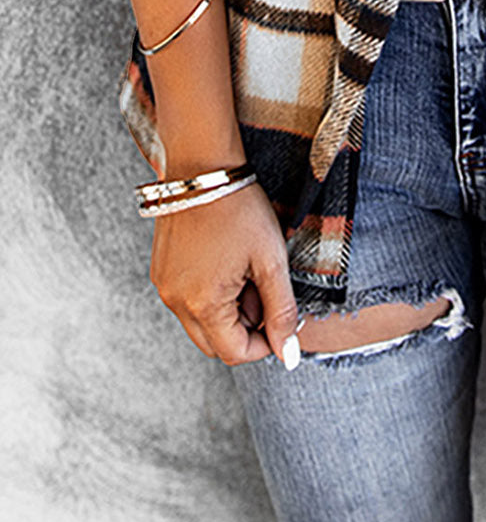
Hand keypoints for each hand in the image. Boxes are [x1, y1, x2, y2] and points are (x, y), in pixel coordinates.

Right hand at [150, 182, 299, 365]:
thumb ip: (281, 311)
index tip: (281, 318)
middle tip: (263, 288)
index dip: (264, 344)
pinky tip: (227, 261)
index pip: (234, 353)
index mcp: (203, 304)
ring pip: (201, 322)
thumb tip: (288, 353)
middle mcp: (175, 302)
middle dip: (245, 328)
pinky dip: (210, 294)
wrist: (204, 167)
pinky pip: (188, 300)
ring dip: (228, 310)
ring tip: (245, 269)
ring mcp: (164, 287)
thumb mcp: (271, 260)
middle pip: (214, 343)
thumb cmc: (240, 209)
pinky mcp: (161, 271)